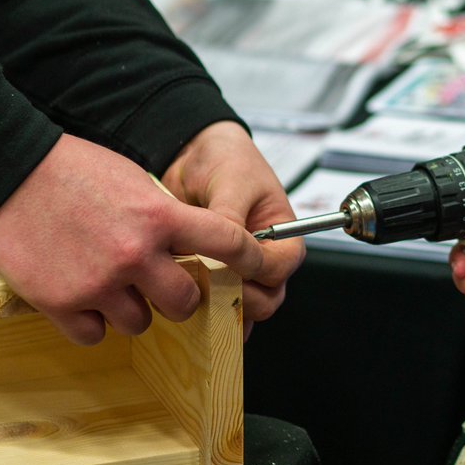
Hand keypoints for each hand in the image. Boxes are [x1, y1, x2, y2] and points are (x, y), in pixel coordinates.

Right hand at [0, 133, 262, 345]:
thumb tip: (193, 247)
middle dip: (180, 298)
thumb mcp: (137, 182)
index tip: (255, 268)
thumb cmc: (76, 170)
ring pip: (140, 323)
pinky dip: (92, 321)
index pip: (226, 243)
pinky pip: (95, 335)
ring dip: (131, 309)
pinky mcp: (60, 302)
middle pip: (185, 303)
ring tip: (111, 283)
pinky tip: (82, 295)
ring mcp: (97, 282)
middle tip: (163, 286)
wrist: (12, 170)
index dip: (248, 259)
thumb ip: (166, 218)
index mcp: (159, 216)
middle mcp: (135, 254)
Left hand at [161, 121, 304, 337]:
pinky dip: (199, 309)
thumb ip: (230, 219)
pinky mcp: (212, 279)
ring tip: (188, 291)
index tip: (224, 262)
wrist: (192, 154)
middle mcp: (264, 261)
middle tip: (204, 285)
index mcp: (284, 237)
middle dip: (235, 298)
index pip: (277, 270)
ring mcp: (238, 273)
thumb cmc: (226, 160)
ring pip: (237, 310)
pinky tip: (180, 298)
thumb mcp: (233, 182)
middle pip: (263, 301)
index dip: (252, 271)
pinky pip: (211, 307)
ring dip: (215, 307)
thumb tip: (223, 252)